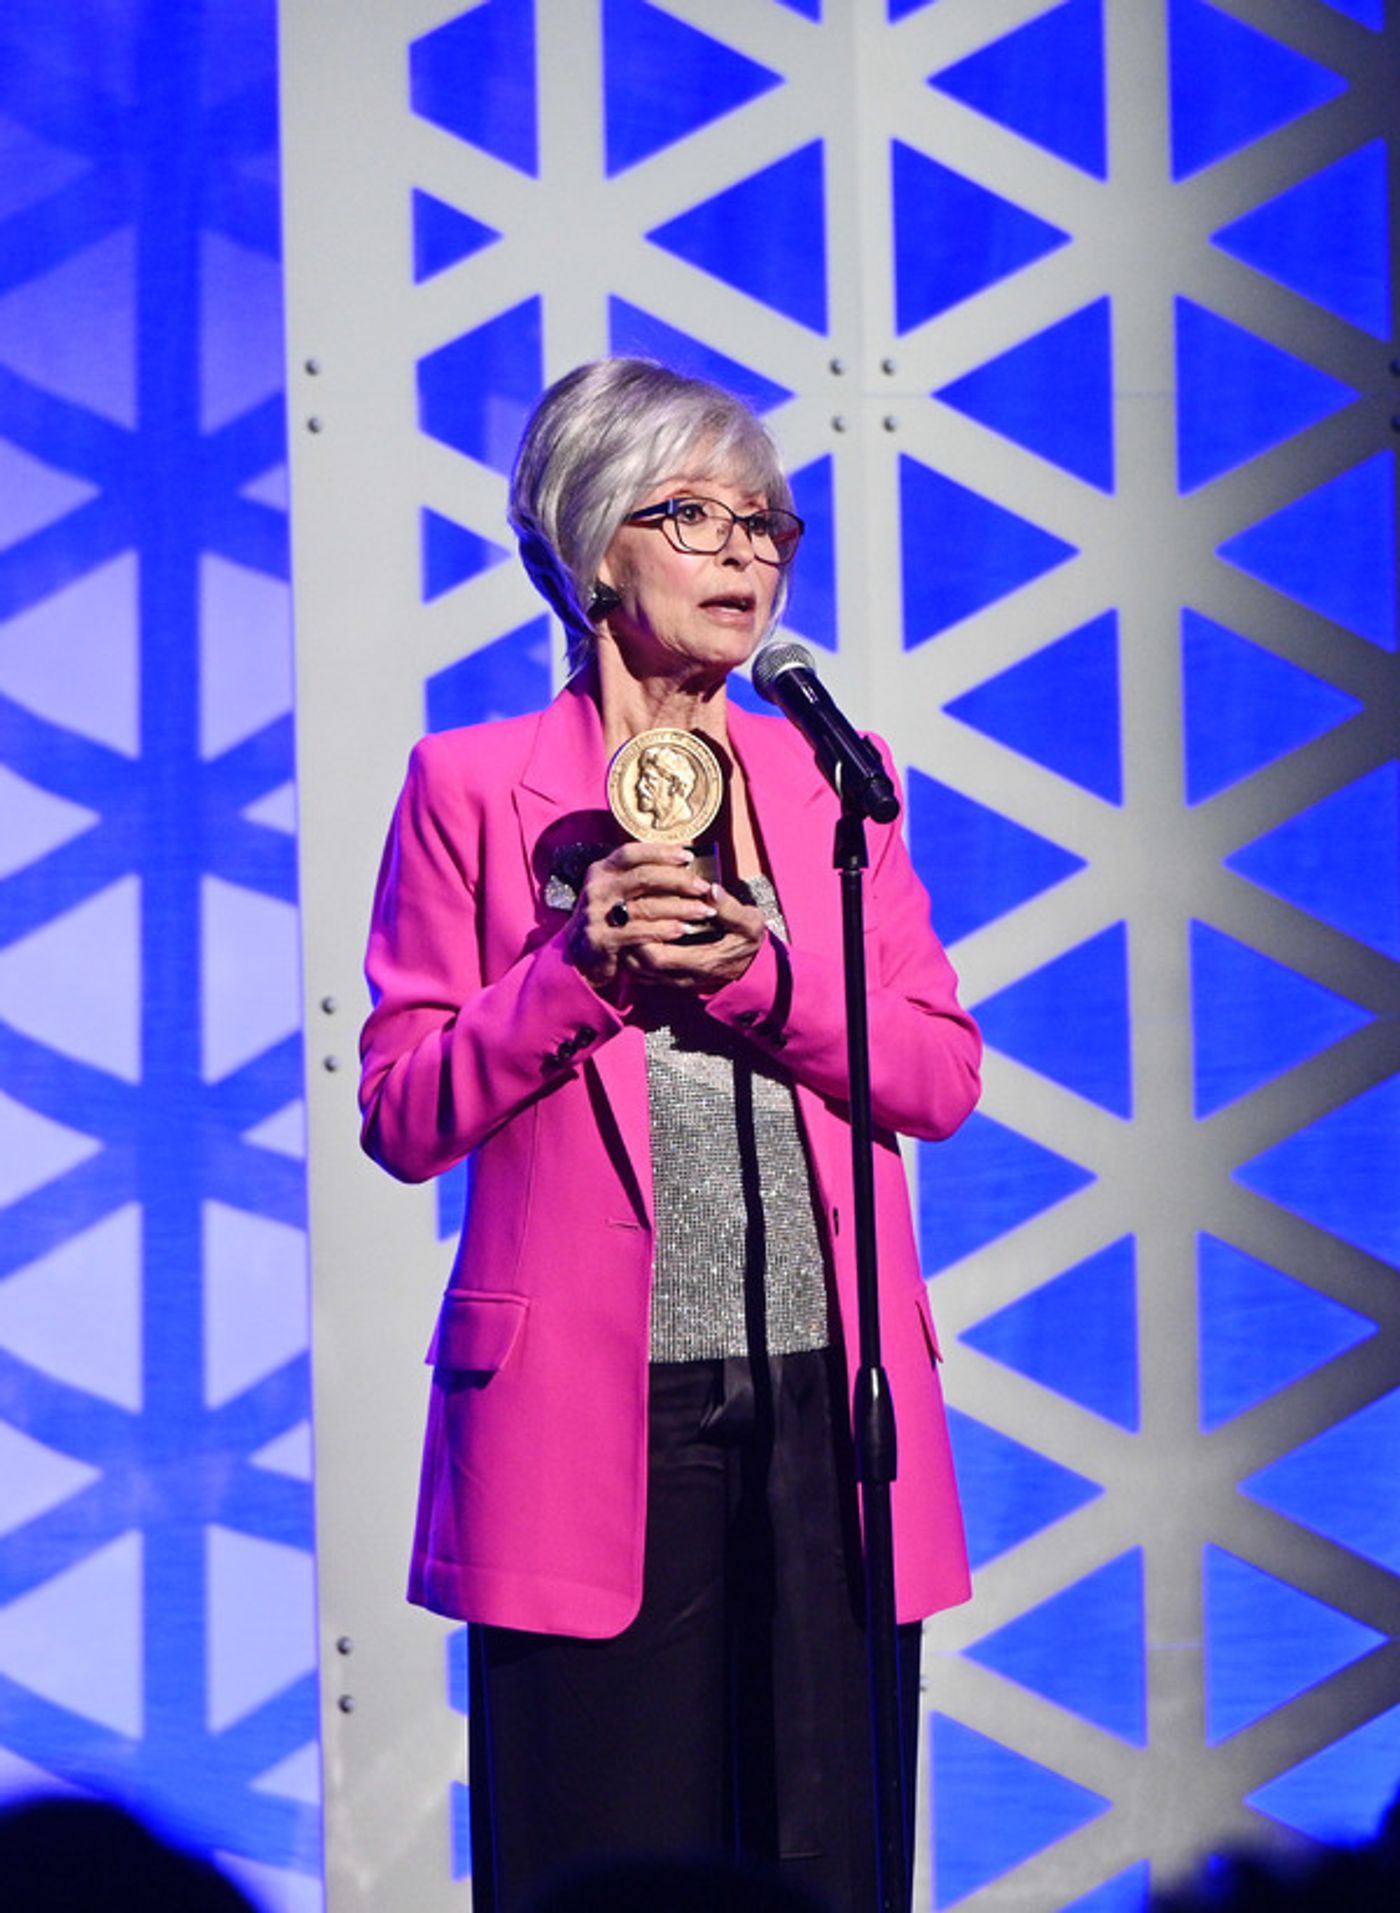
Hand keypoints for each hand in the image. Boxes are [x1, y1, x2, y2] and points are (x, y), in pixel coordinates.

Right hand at [563, 843, 718, 993]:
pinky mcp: (601, 939)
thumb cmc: (606, 920)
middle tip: (704, 887)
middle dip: (678, 880)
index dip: (660, 851)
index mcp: (601, 871)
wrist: (577, 958)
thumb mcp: (613, 892)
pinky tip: (684, 930)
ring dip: (679, 908)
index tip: (688, 855)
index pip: (632, 853)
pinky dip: (664, 930)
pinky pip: (638, 932)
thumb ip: (637, 876)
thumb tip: (680, 857)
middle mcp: (597, 889)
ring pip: (645, 906)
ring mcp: (596, 915)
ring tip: (703, 911)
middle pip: (643, 877)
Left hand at [625, 881, 764, 992]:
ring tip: (623, 925)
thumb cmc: (748, 941)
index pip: (659, 957)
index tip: (636, 913)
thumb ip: (730, 909)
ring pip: (639, 972)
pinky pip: (644, 974)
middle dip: (628, 943)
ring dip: (627, 951)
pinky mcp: (672, 979)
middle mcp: (684, 977)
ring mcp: (676, 980)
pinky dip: (633, 957)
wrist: (752, 965)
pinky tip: (631, 937)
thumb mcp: (750, 923)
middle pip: (642, 967)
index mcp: (702, 962)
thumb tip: (711, 889)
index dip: (643, 938)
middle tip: (622, 916)